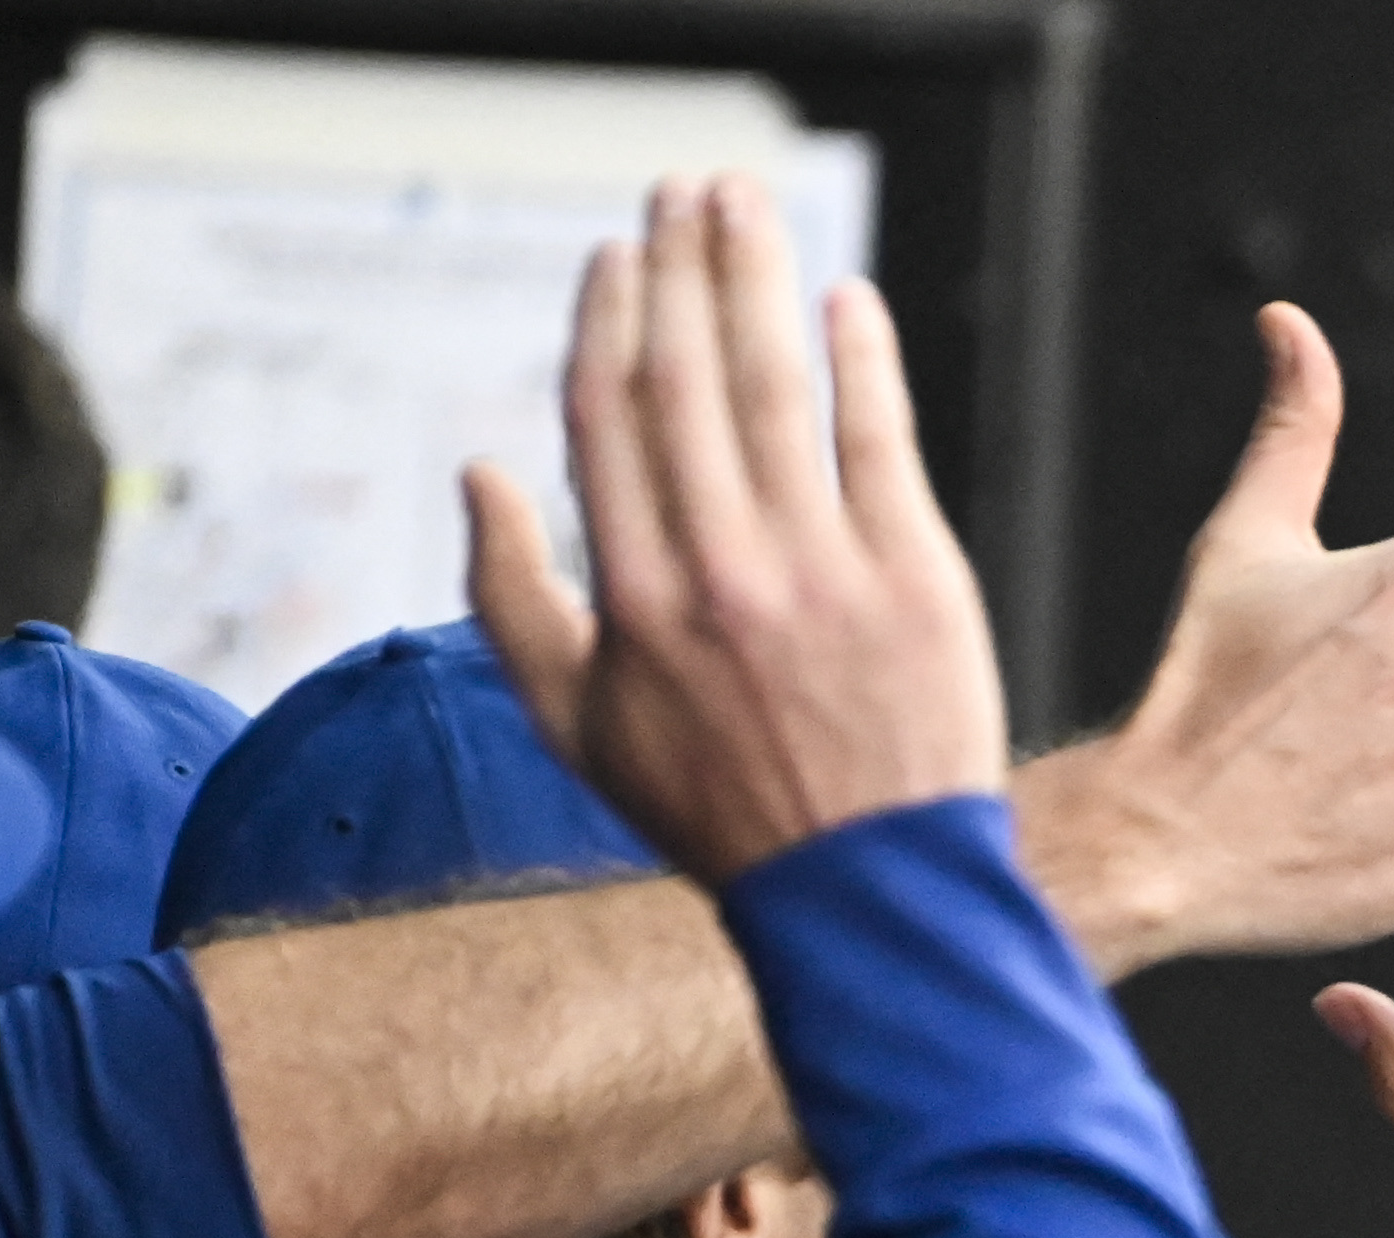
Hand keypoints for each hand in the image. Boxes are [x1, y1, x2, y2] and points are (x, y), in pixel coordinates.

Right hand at [469, 176, 1002, 882]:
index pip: (610, 416)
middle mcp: (721, 571)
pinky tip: (847, 299)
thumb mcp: (576, 727)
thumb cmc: (716, 809)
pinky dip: (864, 360)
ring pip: (778, 388)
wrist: (866, 891)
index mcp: (634, 597)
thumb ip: (511, 597)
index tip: (619, 254)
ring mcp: (823, 572)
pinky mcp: (917, 581)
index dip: (611, 317)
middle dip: (682, 265)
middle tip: (686, 190)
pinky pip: (882, 442)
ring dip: (759, 279)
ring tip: (750, 206)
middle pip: (688, 376)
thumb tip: (476, 473)